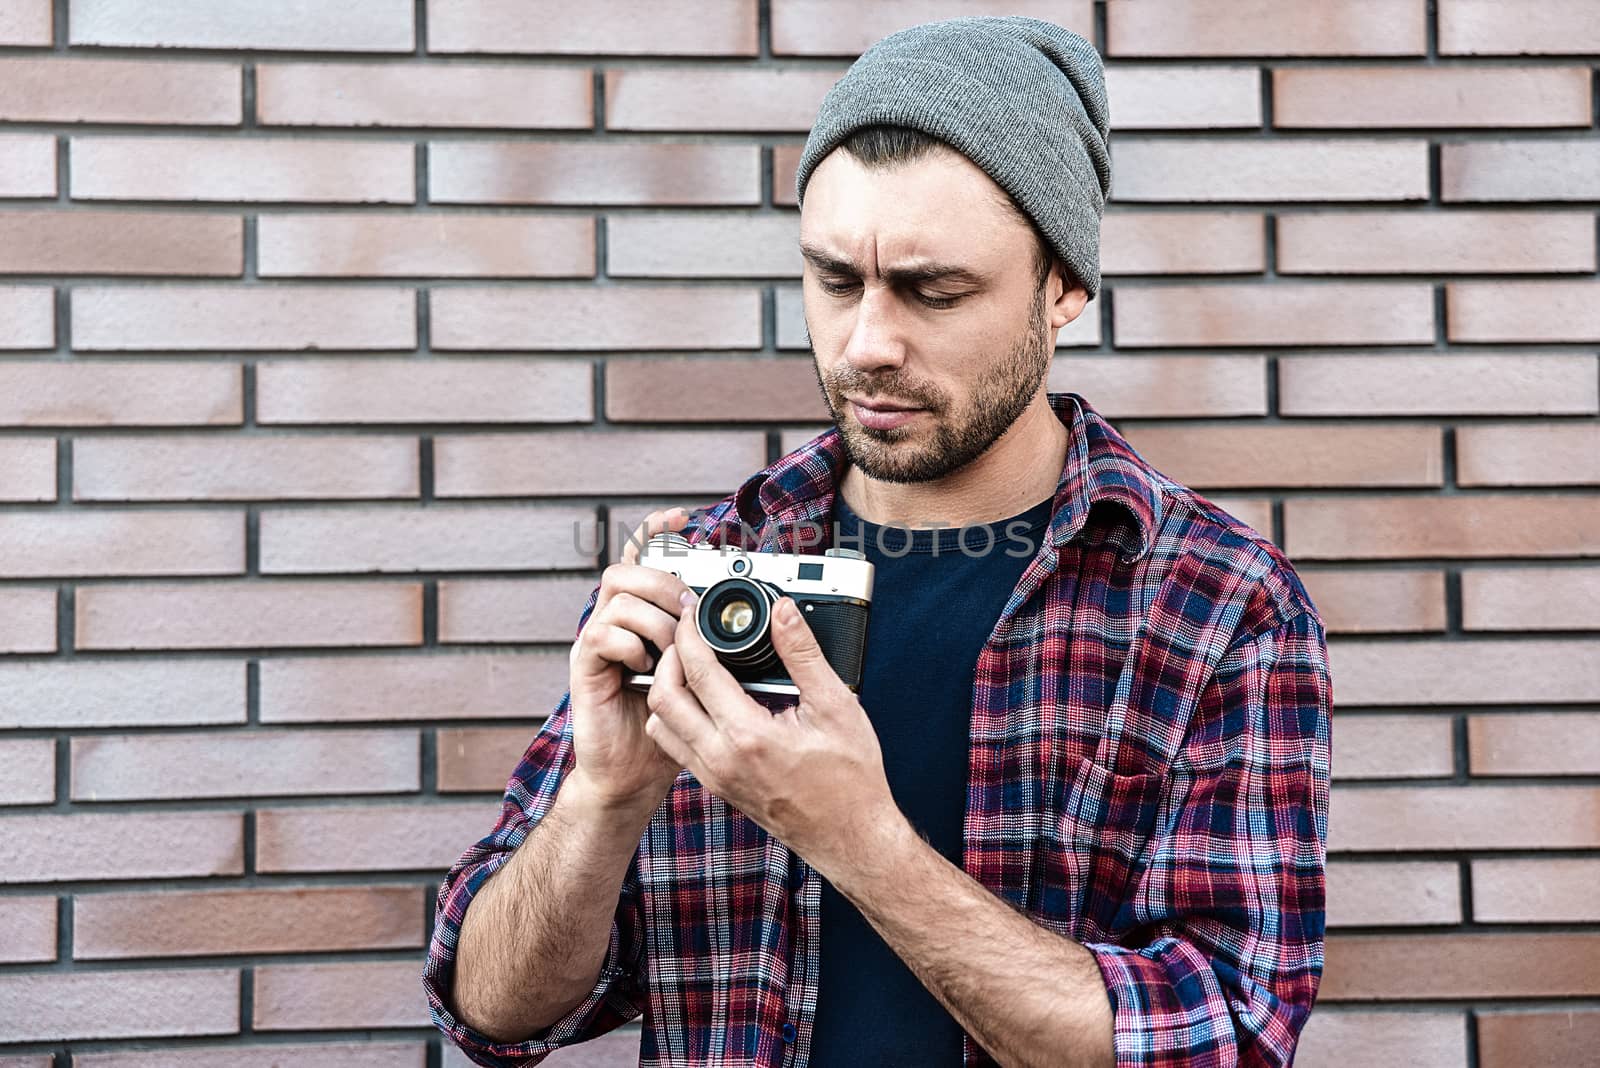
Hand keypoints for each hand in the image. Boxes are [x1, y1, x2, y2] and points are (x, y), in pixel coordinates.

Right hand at [566, 507, 695, 812]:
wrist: (633, 775)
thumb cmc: (674, 727)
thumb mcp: (708, 678)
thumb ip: (722, 644)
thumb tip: (768, 616)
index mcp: (646, 620)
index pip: (645, 561)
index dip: (657, 532)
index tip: (681, 515)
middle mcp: (618, 624)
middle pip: (627, 569)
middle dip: (662, 578)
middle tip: (687, 604)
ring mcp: (599, 643)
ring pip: (617, 596)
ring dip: (654, 616)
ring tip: (673, 646)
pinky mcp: (585, 667)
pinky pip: (602, 633)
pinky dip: (631, 643)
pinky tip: (648, 666)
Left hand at [642, 590, 901, 874]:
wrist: (851, 838)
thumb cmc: (851, 780)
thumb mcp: (836, 706)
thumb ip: (804, 655)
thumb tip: (784, 613)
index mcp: (748, 737)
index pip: (698, 672)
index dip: (689, 634)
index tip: (692, 613)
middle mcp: (721, 759)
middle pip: (663, 698)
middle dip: (669, 658)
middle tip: (687, 637)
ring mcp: (715, 777)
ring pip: (661, 725)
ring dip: (667, 690)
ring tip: (692, 666)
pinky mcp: (717, 787)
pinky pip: (677, 747)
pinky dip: (677, 717)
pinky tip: (704, 701)